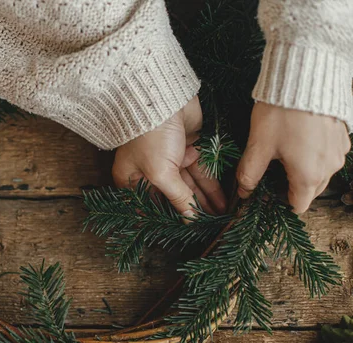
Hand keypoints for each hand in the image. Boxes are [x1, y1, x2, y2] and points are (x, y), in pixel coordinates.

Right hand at [112, 96, 226, 217]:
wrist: (163, 98)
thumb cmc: (149, 136)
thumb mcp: (161, 173)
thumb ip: (178, 197)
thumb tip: (190, 219)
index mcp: (131, 179)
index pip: (150, 206)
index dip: (166, 218)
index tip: (184, 234)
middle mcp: (149, 171)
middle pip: (172, 197)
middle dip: (191, 211)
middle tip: (209, 227)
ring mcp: (170, 160)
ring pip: (190, 186)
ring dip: (205, 201)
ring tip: (220, 218)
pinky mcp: (188, 149)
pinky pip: (201, 172)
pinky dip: (211, 186)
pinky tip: (221, 202)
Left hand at [237, 102, 349, 213]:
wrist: (306, 77)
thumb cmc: (281, 113)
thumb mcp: (259, 146)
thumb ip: (249, 173)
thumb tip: (244, 191)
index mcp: (309, 176)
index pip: (298, 206)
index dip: (280, 203)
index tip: (266, 194)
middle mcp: (330, 167)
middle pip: (311, 191)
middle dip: (291, 188)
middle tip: (270, 174)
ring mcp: (339, 151)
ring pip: (321, 173)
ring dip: (303, 171)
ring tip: (282, 156)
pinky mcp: (343, 136)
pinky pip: (328, 155)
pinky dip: (314, 155)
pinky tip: (298, 142)